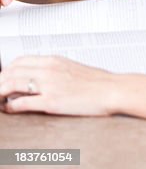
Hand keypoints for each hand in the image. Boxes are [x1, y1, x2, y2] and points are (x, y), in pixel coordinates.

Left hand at [0, 56, 116, 115]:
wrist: (111, 89)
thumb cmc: (96, 81)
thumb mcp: (71, 69)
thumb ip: (54, 71)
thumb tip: (39, 78)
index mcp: (54, 60)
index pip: (20, 60)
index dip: (7, 70)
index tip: (3, 78)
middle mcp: (48, 69)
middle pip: (12, 71)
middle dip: (0, 81)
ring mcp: (49, 85)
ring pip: (12, 84)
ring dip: (0, 92)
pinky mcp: (51, 101)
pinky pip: (22, 102)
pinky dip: (11, 106)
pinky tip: (9, 109)